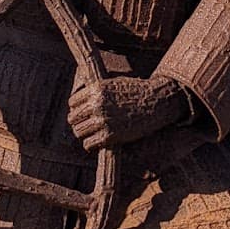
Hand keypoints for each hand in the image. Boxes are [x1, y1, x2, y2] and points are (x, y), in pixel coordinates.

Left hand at [67, 74, 191, 150]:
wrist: (157, 101)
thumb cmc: (137, 91)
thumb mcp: (114, 83)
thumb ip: (96, 92)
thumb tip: (81, 103)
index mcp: (96, 89)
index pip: (72, 102)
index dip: (78, 108)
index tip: (85, 113)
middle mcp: (97, 105)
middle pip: (73, 118)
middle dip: (79, 122)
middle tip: (88, 125)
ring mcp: (103, 120)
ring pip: (78, 132)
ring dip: (85, 134)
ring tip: (93, 134)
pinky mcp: (110, 135)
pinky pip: (88, 144)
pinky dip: (90, 145)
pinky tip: (98, 142)